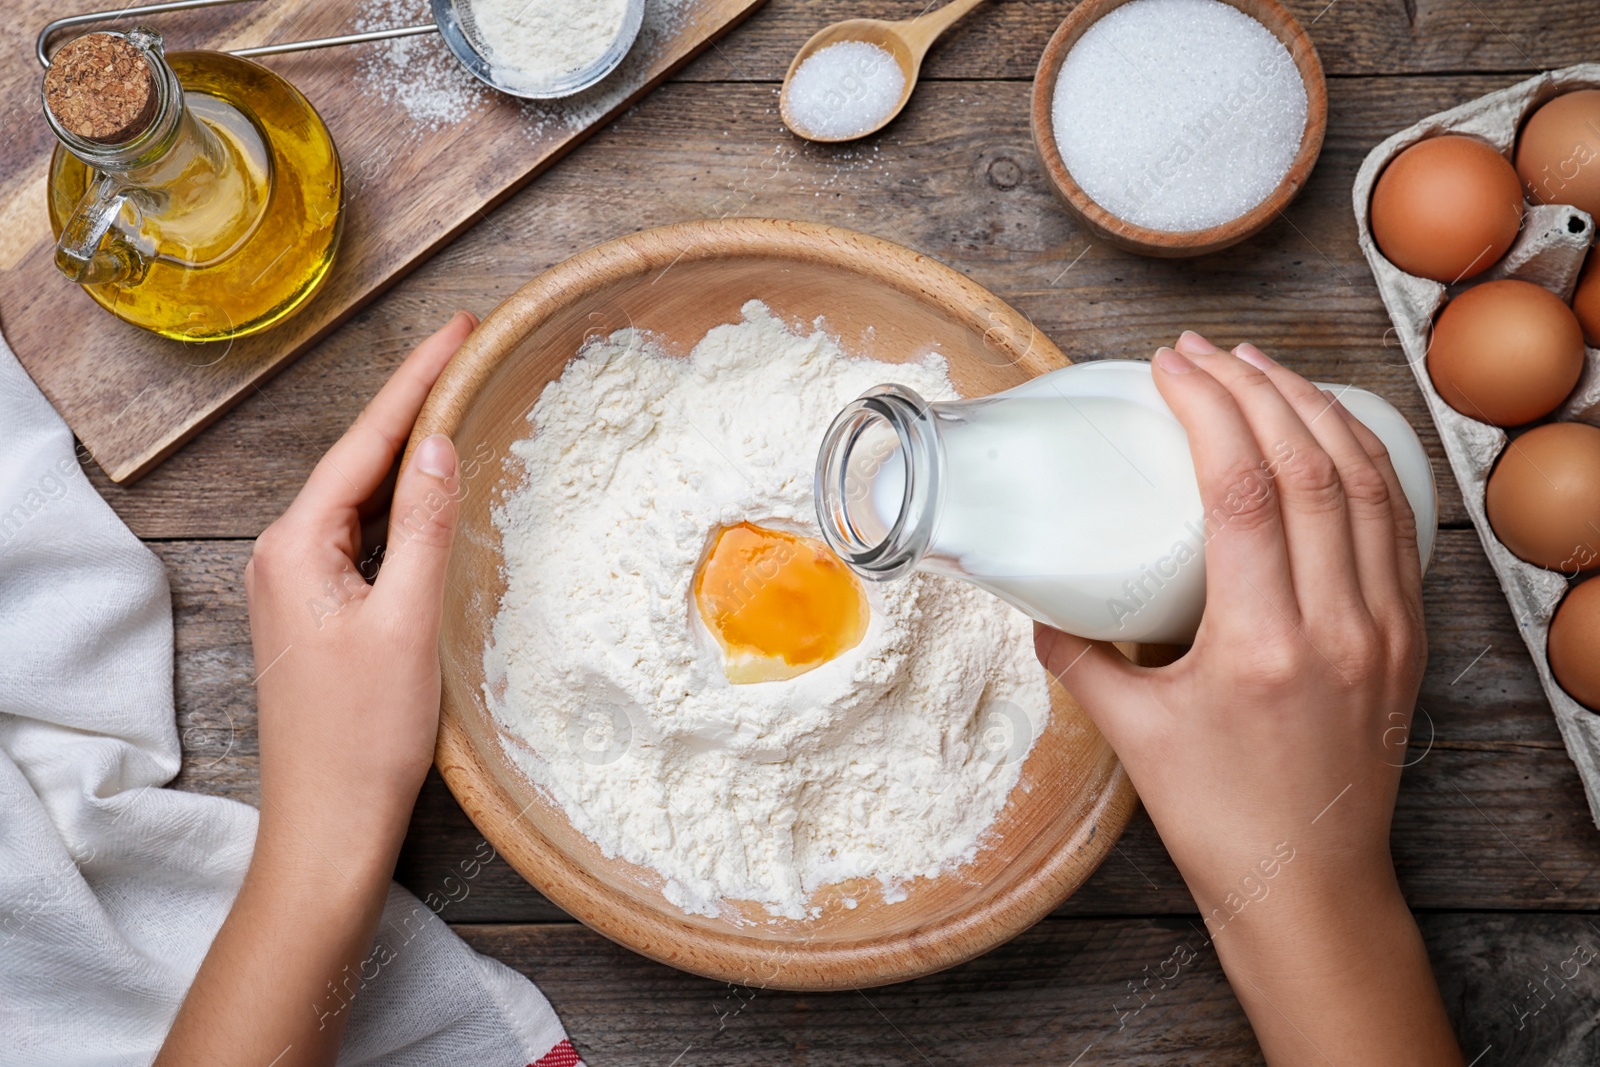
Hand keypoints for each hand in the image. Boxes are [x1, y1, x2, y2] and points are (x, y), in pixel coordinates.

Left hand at [159, 312, 475, 1066]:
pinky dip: (399, 505)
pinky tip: (430, 492)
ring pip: (359, 499)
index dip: (417, 382)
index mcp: (296, 546)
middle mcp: (283, 554)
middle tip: (467, 352)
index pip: (366, 443)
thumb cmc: (365, 734)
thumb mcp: (406, 622)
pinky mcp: (315, 613)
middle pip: (357, 461)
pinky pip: (361, 536)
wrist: (327, 826)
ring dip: (406, 452)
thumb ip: (423, 526)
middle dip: (412, 404)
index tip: (458, 329)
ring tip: (457, 402)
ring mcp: (296, 585)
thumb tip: (441, 444)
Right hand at [1035, 333, 1459, 1063]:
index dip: (1208, 412)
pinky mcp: (1404, 637)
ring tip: (1264, 370)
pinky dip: (1362, 461)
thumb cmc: (1218, 817)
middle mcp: (1336, 625)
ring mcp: (1383, 627)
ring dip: (1314, 411)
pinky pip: (1394, 524)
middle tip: (1204, 353)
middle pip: (1308, 466)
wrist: (1308, 883)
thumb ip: (1078, 657)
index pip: (1244, 490)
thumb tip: (1038, 603)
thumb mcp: (1131, 732)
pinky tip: (1329, 435)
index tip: (1172, 369)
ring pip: (1365, 483)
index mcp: (1262, 644)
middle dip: (1255, 389)